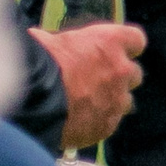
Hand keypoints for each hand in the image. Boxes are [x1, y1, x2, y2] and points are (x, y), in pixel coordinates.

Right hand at [31, 23, 145, 150]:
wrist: (29, 102)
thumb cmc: (33, 64)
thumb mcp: (46, 40)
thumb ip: (63, 44)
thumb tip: (51, 45)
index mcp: (109, 42)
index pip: (136, 40)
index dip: (126, 46)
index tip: (116, 50)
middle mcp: (121, 70)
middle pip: (133, 73)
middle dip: (118, 76)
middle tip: (95, 80)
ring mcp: (117, 100)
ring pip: (124, 100)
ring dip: (110, 101)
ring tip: (84, 105)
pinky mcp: (107, 126)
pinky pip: (109, 122)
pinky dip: (98, 122)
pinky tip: (77, 122)